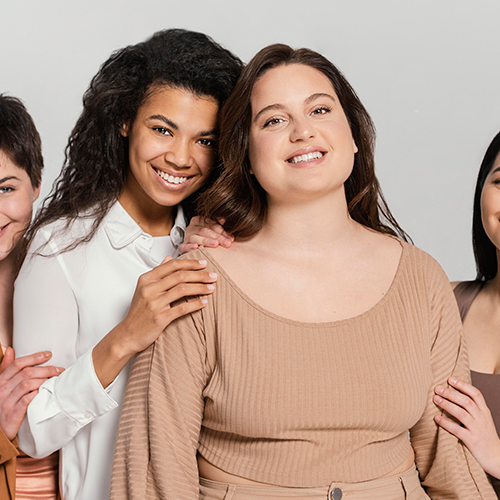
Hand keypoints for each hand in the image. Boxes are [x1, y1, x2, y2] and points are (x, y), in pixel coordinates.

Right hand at [0, 348, 63, 439]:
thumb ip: (6, 368)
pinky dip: (37, 394)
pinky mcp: (12, 414)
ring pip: (27, 384)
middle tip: (59, 369)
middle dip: (46, 369)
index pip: (18, 364)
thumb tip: (10, 350)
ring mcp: (6, 402)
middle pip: (26, 373)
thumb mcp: (2, 385)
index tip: (49, 354)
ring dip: (44, 380)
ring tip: (55, 380)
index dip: (34, 357)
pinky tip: (45, 391)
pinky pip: (26, 400)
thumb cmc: (3, 404)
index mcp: (1, 380)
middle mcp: (2, 389)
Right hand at [93, 256, 216, 386]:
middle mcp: (149, 289)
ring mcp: (154, 303)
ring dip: (200, 287)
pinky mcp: (160, 318)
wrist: (128, 335)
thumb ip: (157, 272)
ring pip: (182, 289)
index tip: (203, 264)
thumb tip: (169, 258)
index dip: (190, 263)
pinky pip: (182, 308)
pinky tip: (204, 302)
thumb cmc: (138, 312)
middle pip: (180, 276)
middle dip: (200, 275)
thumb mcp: (143, 288)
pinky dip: (196, 304)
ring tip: (211, 288)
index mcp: (146, 279)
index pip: (172, 265)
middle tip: (213, 276)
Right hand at [178, 216, 233, 253]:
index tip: (230, 238)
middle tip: (227, 243)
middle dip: (217, 237)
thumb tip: (223, 220)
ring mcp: (185, 238)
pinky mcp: (182, 248)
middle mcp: (191, 228)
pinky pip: (183, 247)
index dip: (221, 231)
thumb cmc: (209, 239)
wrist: (197, 250)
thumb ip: (219, 225)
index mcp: (198, 220)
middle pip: (204, 230)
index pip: (210, 224)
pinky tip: (196, 247)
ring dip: (206, 241)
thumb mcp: (215, 231)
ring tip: (215, 244)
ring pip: (194, 237)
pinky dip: (189, 247)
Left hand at [434, 377, 499, 478]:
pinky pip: (457, 430)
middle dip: (451, 393)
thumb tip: (453, 394)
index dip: (463, 385)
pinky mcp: (472, 441)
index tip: (450, 379)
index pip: (476, 394)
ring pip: (462, 413)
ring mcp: (478, 430)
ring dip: (447, 405)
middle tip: (437, 388)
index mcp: (485, 412)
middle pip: (466, 401)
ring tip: (435, 399)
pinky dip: (446, 423)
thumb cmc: (485, 437)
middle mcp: (482, 419)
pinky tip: (437, 418)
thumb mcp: (483, 420)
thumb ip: (473, 409)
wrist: (497, 458)